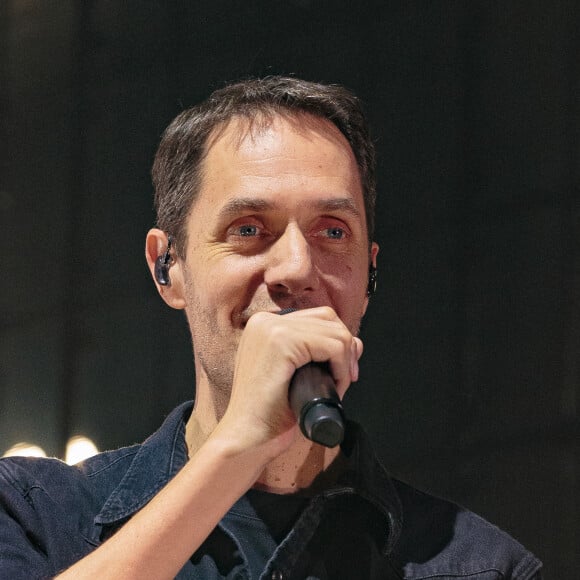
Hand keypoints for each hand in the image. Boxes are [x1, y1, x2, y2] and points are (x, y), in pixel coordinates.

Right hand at [217, 306, 362, 457]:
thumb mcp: (293, 373)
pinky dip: (342, 367)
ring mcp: (272, 328)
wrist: (247, 438)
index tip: (341, 373)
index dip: (338, 342)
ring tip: (337, 386)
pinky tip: (334, 386)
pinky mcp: (282, 342)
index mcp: (265, 324)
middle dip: (346, 348)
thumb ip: (314, 353)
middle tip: (345, 379)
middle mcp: (265, 320)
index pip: (318, 317)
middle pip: (328, 319)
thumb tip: (355, 341)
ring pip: (334, 332)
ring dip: (345, 361)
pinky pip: (333, 346)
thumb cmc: (268, 414)